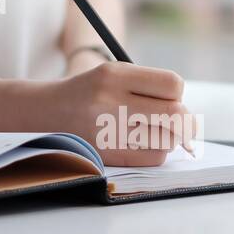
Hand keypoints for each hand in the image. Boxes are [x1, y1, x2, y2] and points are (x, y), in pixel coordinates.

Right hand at [0, 63, 196, 165]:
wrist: (44, 113)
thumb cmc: (90, 93)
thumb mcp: (114, 75)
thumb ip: (150, 88)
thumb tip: (189, 119)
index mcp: (113, 75)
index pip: (173, 84)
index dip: (176, 94)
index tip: (166, 97)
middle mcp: (110, 102)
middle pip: (175, 115)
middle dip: (181, 120)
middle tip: (172, 121)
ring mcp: (107, 131)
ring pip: (167, 140)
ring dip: (168, 138)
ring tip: (151, 131)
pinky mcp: (107, 155)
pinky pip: (153, 158)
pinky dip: (156, 152)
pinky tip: (141, 144)